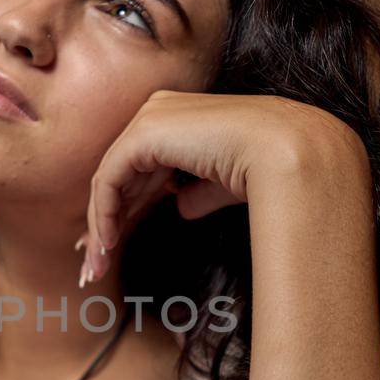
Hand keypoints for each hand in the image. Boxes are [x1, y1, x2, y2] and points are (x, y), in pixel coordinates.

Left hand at [78, 89, 365, 284]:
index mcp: (179, 117)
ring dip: (101, 228)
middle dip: (104, 223)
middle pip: (118, 175)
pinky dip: (104, 215)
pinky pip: (109, 180)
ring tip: (96, 268)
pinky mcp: (144, 133)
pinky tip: (107, 246)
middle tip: (92, 265)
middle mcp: (159, 110)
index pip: (137, 167)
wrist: (287, 154)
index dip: (121, 209)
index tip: (108, 246)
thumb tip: (181, 207)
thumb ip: (199, 191)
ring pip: (108, 180)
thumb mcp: (223, 184)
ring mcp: (150, 117)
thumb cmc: (267, 169)